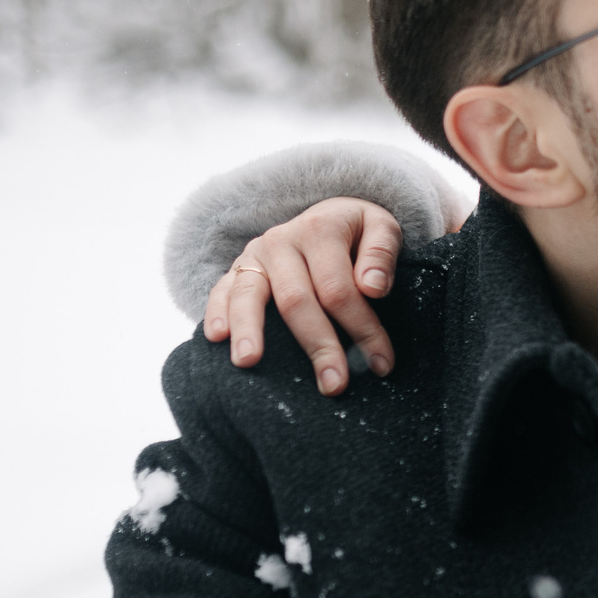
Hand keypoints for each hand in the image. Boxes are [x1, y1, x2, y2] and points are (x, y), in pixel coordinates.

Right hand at [204, 198, 404, 395]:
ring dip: (249, 330)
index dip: (363, 329)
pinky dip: (215, 313)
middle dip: (317, 345)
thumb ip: (381, 253)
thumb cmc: (358, 231)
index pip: (340, 289)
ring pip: (249, 294)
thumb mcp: (381, 227)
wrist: (326, 213)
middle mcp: (282, 241)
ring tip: (249, 362)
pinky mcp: (237, 268)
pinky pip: (220, 290)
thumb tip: (373, 288)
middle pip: (297, 299)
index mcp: (319, 230)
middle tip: (333, 384)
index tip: (381, 364)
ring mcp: (255, 255)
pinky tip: (216, 339)